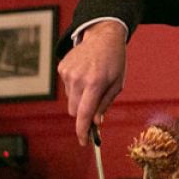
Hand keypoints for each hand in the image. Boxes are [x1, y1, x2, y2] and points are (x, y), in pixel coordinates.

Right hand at [57, 21, 126, 144]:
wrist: (103, 36)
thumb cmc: (114, 62)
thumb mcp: (117, 84)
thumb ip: (105, 104)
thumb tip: (95, 122)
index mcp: (94, 83)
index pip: (84, 114)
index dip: (83, 131)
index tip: (84, 142)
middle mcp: (78, 78)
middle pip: (75, 111)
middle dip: (84, 115)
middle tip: (94, 110)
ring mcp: (67, 73)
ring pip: (71, 100)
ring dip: (80, 99)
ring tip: (92, 82)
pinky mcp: (62, 68)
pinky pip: (67, 88)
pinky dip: (75, 88)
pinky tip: (85, 75)